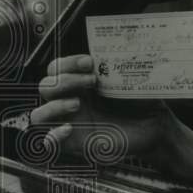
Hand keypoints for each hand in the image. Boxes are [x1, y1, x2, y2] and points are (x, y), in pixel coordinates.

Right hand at [30, 54, 173, 158]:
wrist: (154, 128)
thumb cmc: (142, 102)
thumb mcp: (131, 80)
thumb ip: (119, 66)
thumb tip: (118, 49)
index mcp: (78, 83)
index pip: (56, 68)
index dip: (67, 63)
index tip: (90, 62)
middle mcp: (69, 100)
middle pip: (45, 87)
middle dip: (65, 81)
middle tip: (92, 81)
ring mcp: (69, 123)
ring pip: (38, 114)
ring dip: (54, 106)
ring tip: (77, 104)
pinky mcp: (74, 143)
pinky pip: (49, 142)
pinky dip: (53, 135)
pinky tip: (68, 129)